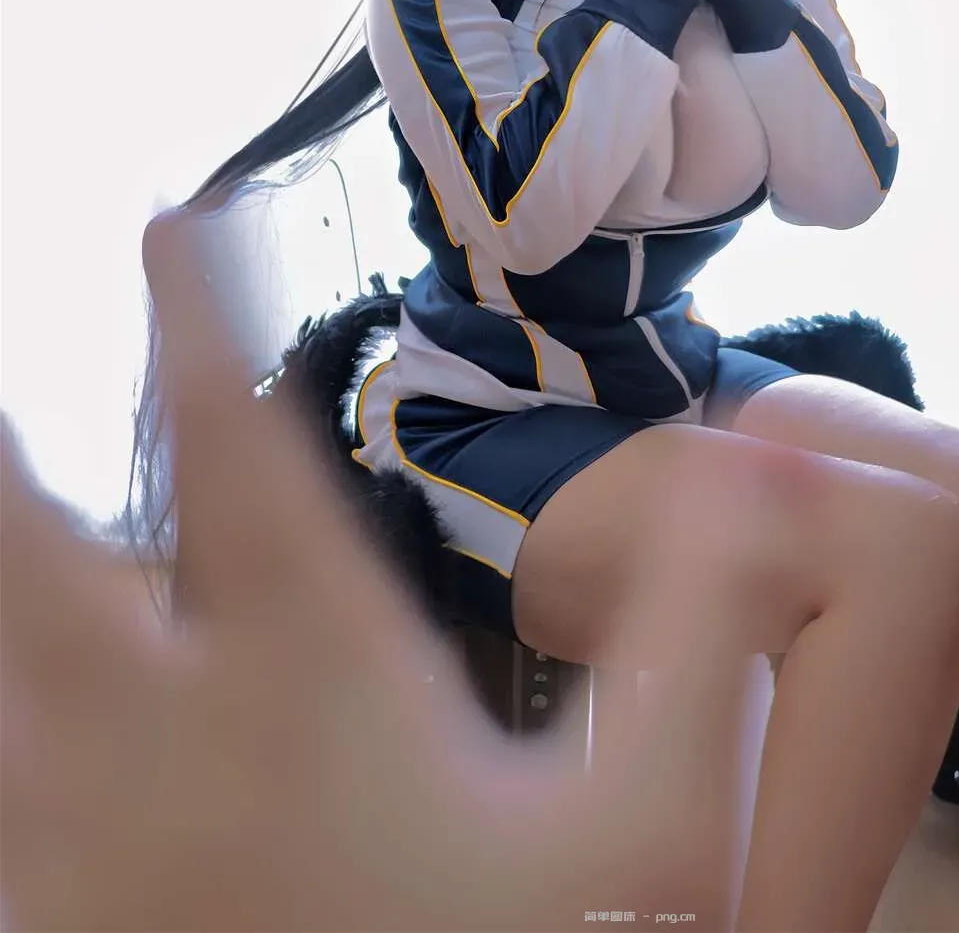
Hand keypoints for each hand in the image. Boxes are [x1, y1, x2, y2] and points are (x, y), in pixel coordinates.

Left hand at [0, 309, 784, 930]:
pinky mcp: (52, 918)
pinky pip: (0, 797)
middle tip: (6, 363)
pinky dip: (0, 716)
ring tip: (3, 480)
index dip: (198, 309)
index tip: (172, 215)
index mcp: (311, 680)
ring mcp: (80, 845)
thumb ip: (705, 629)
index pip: (240, 447)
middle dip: (8, 445)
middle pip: (34, 552)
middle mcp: (166, 744)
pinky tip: (20, 691)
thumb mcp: (655, 821)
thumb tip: (763, 461)